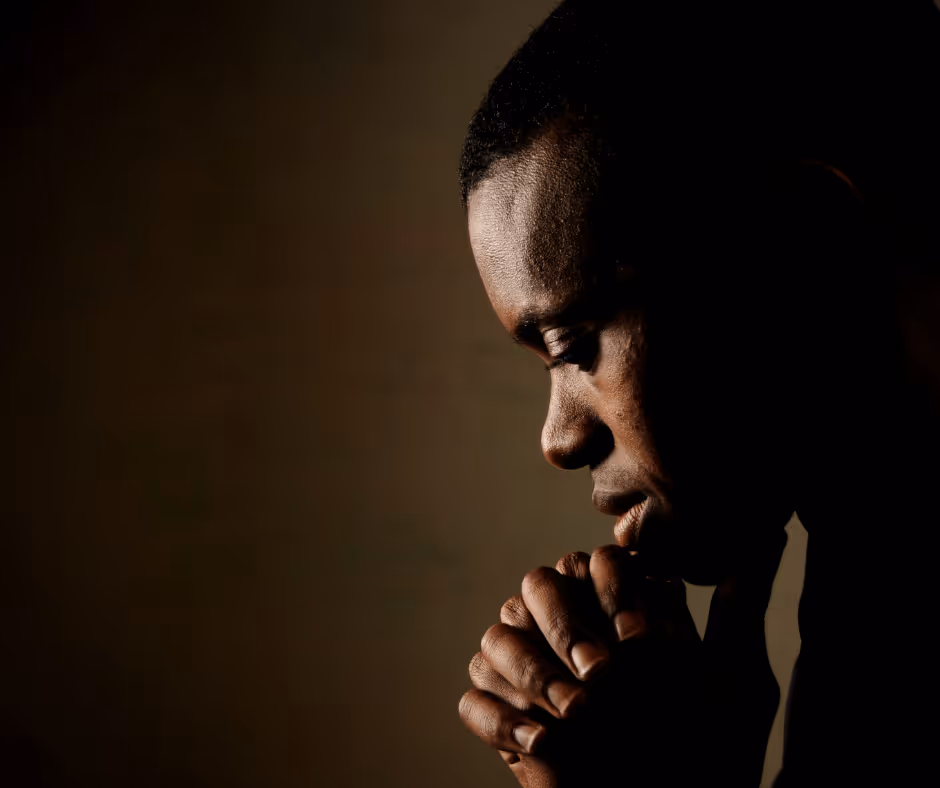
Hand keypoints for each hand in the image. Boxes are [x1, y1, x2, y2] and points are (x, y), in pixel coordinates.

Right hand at [458, 532, 786, 786]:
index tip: (644, 637)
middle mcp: (569, 636)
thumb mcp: (737, 679)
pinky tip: (544, 746)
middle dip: (564, 625)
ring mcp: (534, 679)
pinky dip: (500, 720)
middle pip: (533, 588)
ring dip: (531, 674)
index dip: (611, 590)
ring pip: (495, 640)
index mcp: (615, 614)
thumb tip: (773, 532)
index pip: (591, 564)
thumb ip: (741, 607)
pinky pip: (473, 701)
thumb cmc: (716, 755)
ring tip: (577, 716)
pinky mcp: (509, 725)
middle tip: (603, 673)